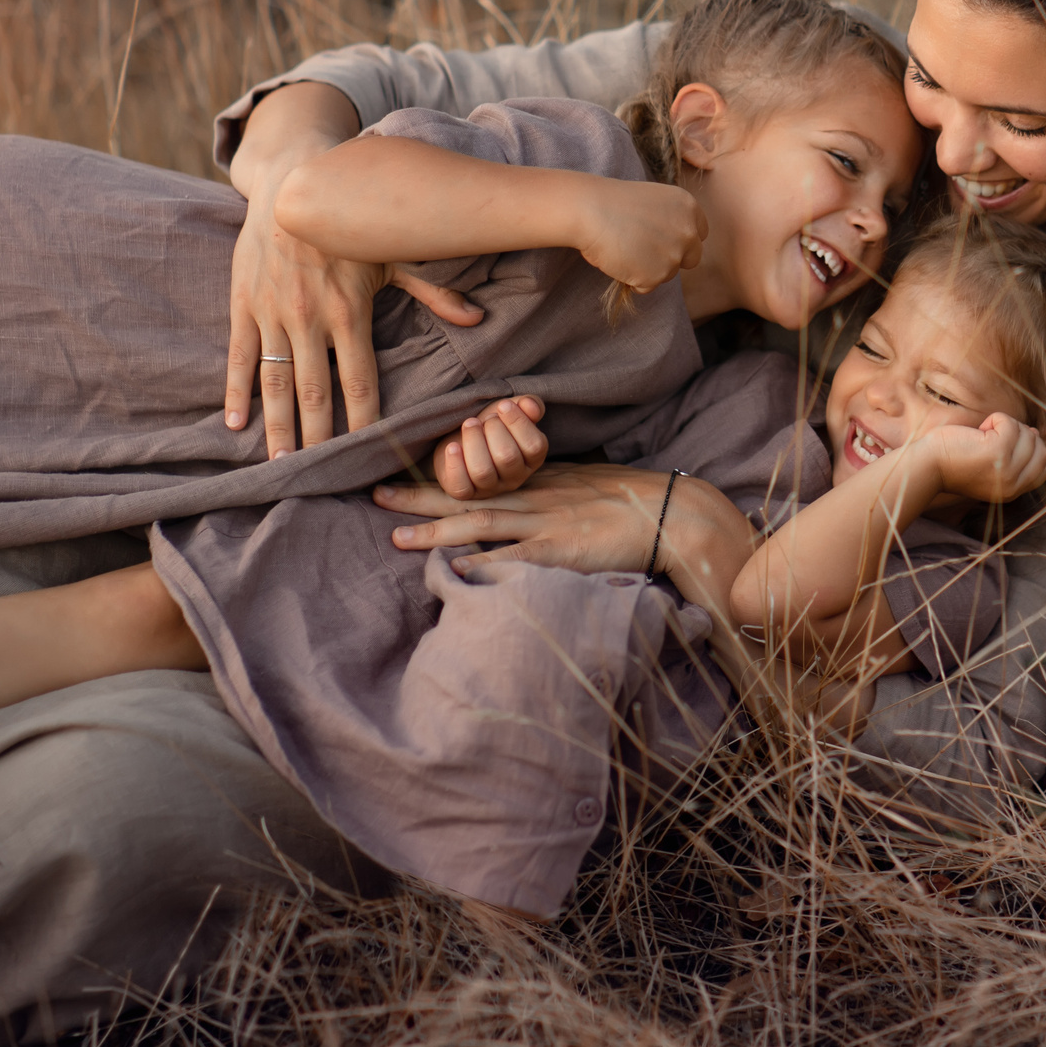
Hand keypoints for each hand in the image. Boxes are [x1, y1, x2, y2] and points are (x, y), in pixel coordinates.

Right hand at [223, 188, 482, 456]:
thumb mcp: (397, 252)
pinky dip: (236, 390)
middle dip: (317, 437)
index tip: (371, 453)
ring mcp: (273, 312)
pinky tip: (236, 422)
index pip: (360, 380)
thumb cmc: (353, 222)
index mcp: (350, 312)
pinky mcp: (244, 304)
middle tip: (318, 476)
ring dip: (277, 424)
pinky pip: (239, 354)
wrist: (292, 182)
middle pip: (315, 391)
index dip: (365, 419)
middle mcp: (309, 318)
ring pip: (275, 379)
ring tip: (280, 463)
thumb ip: (434, 291)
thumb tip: (477, 318)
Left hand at [375, 463, 675, 570]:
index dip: (440, 477)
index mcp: (541, 482)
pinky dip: (480, 564)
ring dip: (435, 531)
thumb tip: (524, 498)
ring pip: (479, 523)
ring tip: (397, 536)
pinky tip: (451, 572)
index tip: (404, 474)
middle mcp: (535, 499)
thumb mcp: (585, 485)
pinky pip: (512, 559)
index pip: (481, 477)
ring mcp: (545, 525)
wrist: (668, 513)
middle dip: (419, 497)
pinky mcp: (560, 552)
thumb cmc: (632, 502)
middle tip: (377, 495)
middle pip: (467, 495)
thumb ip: (552, 491)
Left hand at [429, 396, 547, 498]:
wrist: (460, 440)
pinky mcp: (465, 492)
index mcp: (532, 459)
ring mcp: (490, 488)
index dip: (518, 422)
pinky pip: (461, 485)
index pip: (535, 446)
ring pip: (482, 471)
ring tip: (469, 424)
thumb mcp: (510, 412)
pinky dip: (455, 463)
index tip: (503, 405)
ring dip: (473, 441)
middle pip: (507, 458)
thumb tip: (530, 406)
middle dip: (493, 429)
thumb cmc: (490, 426)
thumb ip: (527, 405)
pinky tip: (453, 446)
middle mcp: (514, 477)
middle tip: (484, 419)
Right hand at [576, 180, 706, 293]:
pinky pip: (647, 286)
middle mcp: (688, 232)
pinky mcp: (656, 276)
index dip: (682, 240)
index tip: (665, 240)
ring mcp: (674, 256)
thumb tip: (673, 243)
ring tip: (625, 250)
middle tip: (645, 251)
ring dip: (649, 269)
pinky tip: (619, 261)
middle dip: (673, 258)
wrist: (590, 210)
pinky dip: (633, 280)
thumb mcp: (654, 201)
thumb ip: (671, 220)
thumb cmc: (613, 202)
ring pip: (668, 274)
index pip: (700, 234)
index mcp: (689, 208)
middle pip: (692, 258)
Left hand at [920, 413, 1045, 504]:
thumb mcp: (991, 468)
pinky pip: (1011, 424)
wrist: (927, 465)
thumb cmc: (954, 462)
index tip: (1010, 443)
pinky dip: (996, 419)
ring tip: (983, 435)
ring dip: (1006, 426)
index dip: (1034, 450)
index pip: (1044, 469)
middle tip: (994, 436)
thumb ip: (1014, 459)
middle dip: (1022, 435)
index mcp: (1013, 492)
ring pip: (1028, 434)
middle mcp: (1014, 485)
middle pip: (1041, 450)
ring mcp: (1007, 469)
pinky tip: (978, 430)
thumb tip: (1035, 433)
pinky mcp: (998, 451)